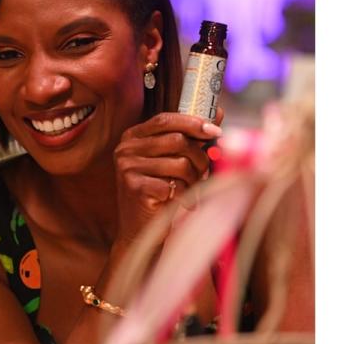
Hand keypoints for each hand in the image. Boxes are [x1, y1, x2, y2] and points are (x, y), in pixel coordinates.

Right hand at [113, 108, 223, 243]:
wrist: (141, 231)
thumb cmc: (159, 192)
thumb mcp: (171, 160)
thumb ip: (191, 137)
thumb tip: (218, 112)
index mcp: (133, 137)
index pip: (165, 119)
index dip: (193, 122)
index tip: (215, 131)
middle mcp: (125, 149)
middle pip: (177, 140)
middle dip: (199, 158)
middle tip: (204, 172)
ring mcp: (127, 168)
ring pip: (180, 164)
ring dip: (193, 180)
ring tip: (190, 190)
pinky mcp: (135, 188)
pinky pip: (174, 185)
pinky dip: (184, 195)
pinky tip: (181, 202)